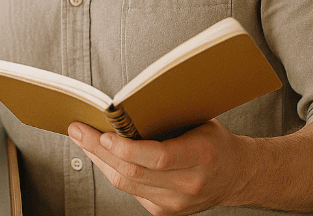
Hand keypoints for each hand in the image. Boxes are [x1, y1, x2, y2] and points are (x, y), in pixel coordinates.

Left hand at [68, 120, 250, 215]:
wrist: (236, 174)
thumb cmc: (213, 141)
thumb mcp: (198, 120)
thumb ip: (165, 116)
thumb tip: (121, 106)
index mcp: (201, 155)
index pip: (158, 157)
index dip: (127, 147)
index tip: (104, 133)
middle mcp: (189, 184)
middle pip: (133, 171)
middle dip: (98, 149)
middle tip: (77, 129)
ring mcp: (176, 202)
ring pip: (125, 182)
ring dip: (98, 159)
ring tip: (81, 137)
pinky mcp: (164, 211)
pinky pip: (129, 189)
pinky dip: (111, 169)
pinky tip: (99, 154)